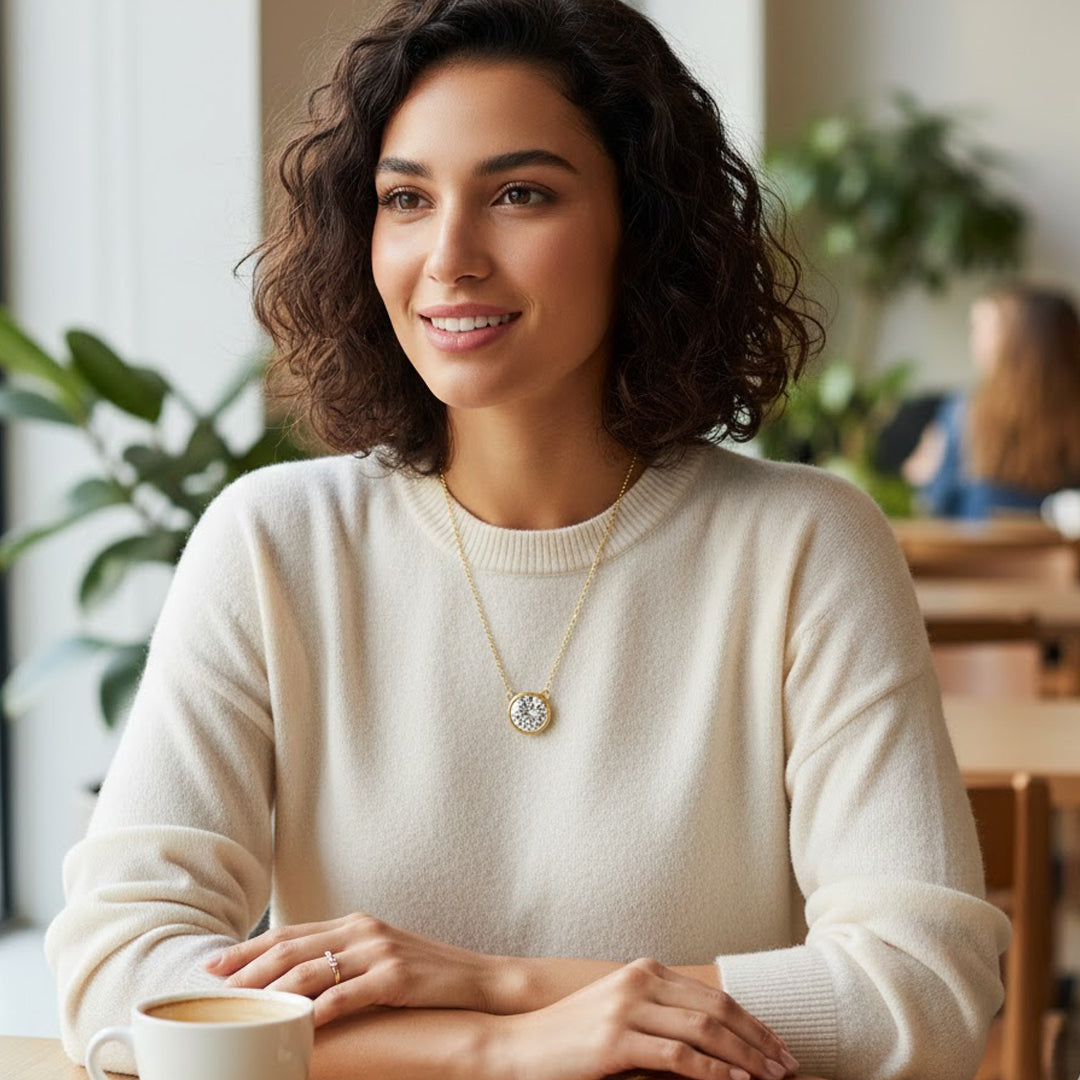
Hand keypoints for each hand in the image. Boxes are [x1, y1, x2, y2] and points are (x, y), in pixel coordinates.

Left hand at [206, 912, 500, 1025]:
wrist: (476, 980)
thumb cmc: (424, 974)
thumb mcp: (379, 957)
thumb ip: (342, 961)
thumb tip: (295, 981)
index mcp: (355, 924)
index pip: (291, 932)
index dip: (250, 948)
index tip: (216, 964)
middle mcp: (362, 931)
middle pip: (293, 947)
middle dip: (248, 968)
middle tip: (216, 986)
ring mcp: (379, 952)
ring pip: (312, 969)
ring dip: (273, 989)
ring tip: (244, 1007)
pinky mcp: (396, 977)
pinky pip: (347, 994)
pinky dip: (318, 1010)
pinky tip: (297, 1023)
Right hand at [487, 958, 798, 1079]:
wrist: (517, 1047)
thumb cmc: (570, 1038)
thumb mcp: (620, 1016)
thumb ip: (660, 1017)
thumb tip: (712, 1041)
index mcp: (644, 972)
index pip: (712, 995)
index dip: (752, 1022)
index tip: (779, 1047)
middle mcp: (639, 982)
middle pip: (716, 1009)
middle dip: (758, 1040)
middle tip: (789, 1067)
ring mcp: (626, 1010)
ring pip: (704, 1030)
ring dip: (745, 1057)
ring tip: (773, 1078)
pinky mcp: (615, 1041)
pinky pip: (677, 1056)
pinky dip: (713, 1072)